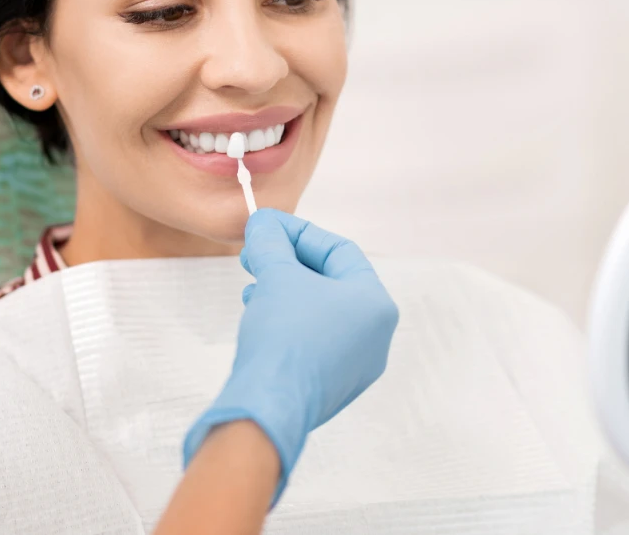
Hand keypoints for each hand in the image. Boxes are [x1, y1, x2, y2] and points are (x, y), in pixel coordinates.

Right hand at [182, 208, 398, 504]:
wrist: (269, 405)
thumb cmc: (284, 337)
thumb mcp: (277, 275)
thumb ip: (272, 243)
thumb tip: (263, 223)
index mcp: (376, 304)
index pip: (339, 251)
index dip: (298, 233)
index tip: (266, 227)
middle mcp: (375, 336)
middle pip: (330, 281)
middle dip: (288, 263)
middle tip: (256, 254)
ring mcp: (356, 365)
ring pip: (319, 312)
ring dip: (284, 291)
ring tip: (253, 285)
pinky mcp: (332, 385)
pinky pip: (313, 341)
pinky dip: (288, 321)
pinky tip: (260, 315)